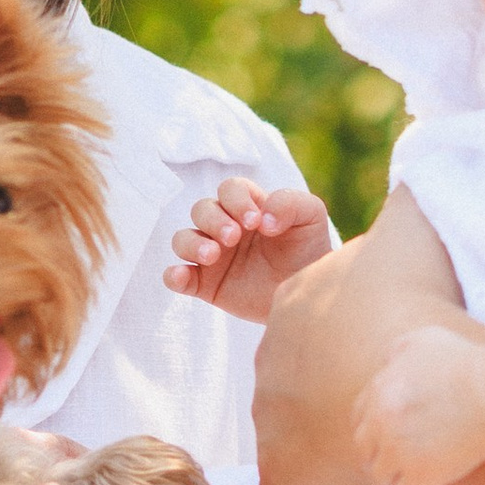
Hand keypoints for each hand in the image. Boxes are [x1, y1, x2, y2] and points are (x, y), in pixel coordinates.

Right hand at [164, 176, 335, 322]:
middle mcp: (224, 226)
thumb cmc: (308, 250)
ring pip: (183, 239)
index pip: (229, 190)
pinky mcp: (204, 284)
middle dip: (214, 220)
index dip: (236, 201)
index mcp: (247, 206)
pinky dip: (174, 275)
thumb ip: (290, 204)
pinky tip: (181, 276)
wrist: (308, 295)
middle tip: (233, 237)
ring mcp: (211, 255)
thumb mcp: (311, 218)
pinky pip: (177, 276)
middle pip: (201, 210)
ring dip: (191, 243)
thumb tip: (264, 217)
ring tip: (212, 255)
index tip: (255, 221)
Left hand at [354, 326, 484, 484]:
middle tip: (389, 471)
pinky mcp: (421, 474)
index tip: (382, 443)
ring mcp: (399, 449)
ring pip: (380, 478)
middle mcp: (382, 419)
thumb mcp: (426, 340)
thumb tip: (386, 363)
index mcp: (381, 388)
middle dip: (375, 461)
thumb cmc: (471, 363)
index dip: (371, 433)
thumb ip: (398, 350)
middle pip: (365, 450)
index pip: (360, 418)